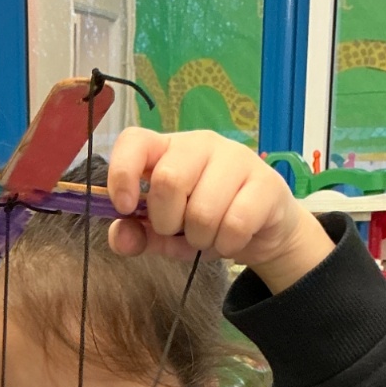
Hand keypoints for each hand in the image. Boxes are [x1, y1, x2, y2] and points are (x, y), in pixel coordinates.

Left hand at [106, 128, 334, 293]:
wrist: (263, 231)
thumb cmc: (207, 224)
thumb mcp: (166, 233)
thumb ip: (138, 234)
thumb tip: (120, 237)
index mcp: (168, 150)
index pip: (135, 141)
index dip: (123, 173)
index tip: (126, 207)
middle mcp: (200, 144)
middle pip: (169, 180)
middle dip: (167, 222)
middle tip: (180, 231)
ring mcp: (236, 158)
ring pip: (203, 210)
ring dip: (200, 239)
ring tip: (209, 236)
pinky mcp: (265, 182)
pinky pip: (235, 224)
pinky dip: (227, 245)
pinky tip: (232, 240)